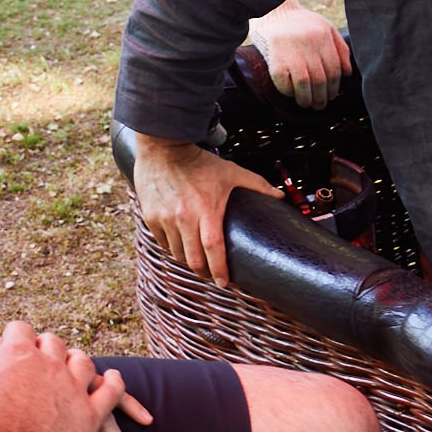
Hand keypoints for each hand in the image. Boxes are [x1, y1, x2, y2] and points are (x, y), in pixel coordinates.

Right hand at [130, 138, 281, 290]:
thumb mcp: (231, 172)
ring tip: (199, 261)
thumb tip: (279, 196)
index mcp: (206, 209)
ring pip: (176, 254)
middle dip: (204, 272)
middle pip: (193, 259)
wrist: (164, 148)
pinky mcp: (151, 217)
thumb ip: (257, 185)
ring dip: (189, 261)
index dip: (219, 269)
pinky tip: (181, 246)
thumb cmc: (200, 162)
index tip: (225, 282)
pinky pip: (162, 242)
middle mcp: (183, 218)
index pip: (214, 249)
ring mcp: (165, 218)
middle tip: (213, 276)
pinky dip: (172, 248)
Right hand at [250, 0, 351, 108]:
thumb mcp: (325, 27)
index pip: (334, 69)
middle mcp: (308, 43)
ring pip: (304, 83)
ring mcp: (290, 51)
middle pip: (320, 78)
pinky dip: (289, 92)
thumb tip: (348, 74)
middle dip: (322, 97)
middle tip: (320, 105)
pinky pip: (284, 82)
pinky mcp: (274, 59)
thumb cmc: (301, 22)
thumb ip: (340, 48)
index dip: (334, 87)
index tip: (331, 95)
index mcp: (322, 36)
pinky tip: (292, 94)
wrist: (272, 10)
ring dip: (307, 99)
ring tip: (307, 104)